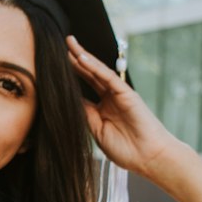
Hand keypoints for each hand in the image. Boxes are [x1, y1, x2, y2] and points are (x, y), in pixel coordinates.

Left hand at [67, 35, 179, 177]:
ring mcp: (118, 94)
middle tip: (61, 44)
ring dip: (84, 57)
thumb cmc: (125, 149)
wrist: (147, 158)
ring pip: (98, 71)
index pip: (84, 86)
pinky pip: (108, 77)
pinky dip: (95, 67)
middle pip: (90, 73)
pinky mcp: (127, 93)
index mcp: (102, 107)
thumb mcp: (96, 130)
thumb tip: (68, 99)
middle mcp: (110, 97)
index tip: (54, 66)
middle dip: (76, 59)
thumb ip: (85, 112)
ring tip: (70, 44)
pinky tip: (82, 59)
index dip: (71, 75)